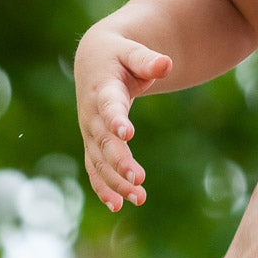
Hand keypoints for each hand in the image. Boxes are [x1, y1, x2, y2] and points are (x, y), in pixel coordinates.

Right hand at [74, 29, 172, 210]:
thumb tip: (167, 63)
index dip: (116, 119)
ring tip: (139, 199)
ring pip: (98, 161)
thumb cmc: (118, 55)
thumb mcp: (132, 51)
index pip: (108, 106)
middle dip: (119, 162)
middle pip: (103, 142)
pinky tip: (118, 206)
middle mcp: (92, 115)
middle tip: (138, 180)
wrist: (93, 61)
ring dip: (115, 181)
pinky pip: (94, 169)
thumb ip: (147, 60)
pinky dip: (103, 188)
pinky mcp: (92, 144)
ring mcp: (90, 132)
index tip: (127, 133)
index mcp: (102, 90)